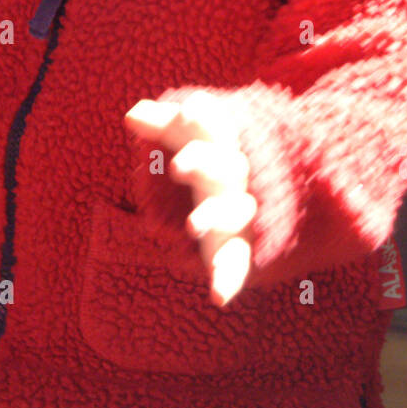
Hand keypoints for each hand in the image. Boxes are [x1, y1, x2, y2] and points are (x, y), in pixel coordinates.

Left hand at [124, 90, 255, 305]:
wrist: (276, 190)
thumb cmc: (215, 157)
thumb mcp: (190, 138)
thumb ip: (162, 125)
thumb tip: (130, 113)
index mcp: (223, 146)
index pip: (215, 129)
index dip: (204, 119)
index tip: (191, 109)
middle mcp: (236, 178)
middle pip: (227, 167)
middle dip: (204, 164)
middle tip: (178, 165)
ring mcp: (240, 212)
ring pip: (236, 212)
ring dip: (216, 217)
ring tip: (193, 225)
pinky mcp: (238, 245)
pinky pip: (239, 263)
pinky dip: (230, 280)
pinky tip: (219, 298)